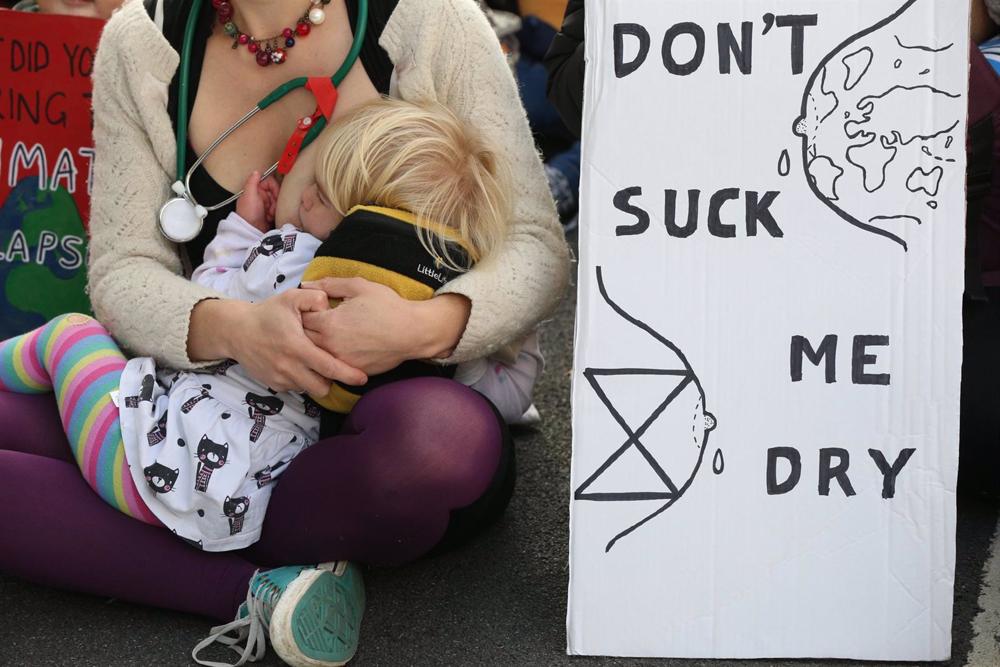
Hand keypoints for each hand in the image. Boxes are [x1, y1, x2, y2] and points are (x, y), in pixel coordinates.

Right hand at [223, 290, 366, 395]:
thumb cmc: (268, 313)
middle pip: (322, 387)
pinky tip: (300, 365)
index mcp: (297, 347)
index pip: (328, 367)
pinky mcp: (273, 385)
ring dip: (317, 380)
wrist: (236, 330)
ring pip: (309, 389)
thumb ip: (313, 297)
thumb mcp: (290, 297)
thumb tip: (330, 304)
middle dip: (332, 380)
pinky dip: (302, 380)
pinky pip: (296, 389)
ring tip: (315, 363)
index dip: (348, 374)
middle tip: (333, 365)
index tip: (363, 378)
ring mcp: (280, 378)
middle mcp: (288, 367)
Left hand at [235, 170, 279, 232]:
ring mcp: (265, 204)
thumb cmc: (248, 213)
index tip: (274, 195)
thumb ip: (252, 182)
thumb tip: (256, 171)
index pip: (270, 182)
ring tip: (269, 214)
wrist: (251, 230)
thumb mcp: (249, 195)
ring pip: (278, 200)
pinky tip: (269, 218)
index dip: (274, 188)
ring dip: (275, 208)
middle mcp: (260, 195)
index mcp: (254, 189)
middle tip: (270, 207)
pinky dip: (275, 213)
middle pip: (275, 191)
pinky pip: (278, 209)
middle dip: (275, 200)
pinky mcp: (269, 212)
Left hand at [300, 277, 470, 374]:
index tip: (314, 308)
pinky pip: (332, 366)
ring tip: (330, 334)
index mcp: (329, 323)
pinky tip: (342, 346)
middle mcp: (331, 345)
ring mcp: (341, 361)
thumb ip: (329, 284)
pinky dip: (331, 357)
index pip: (301, 318)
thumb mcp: (359, 287)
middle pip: (304, 339)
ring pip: (316, 355)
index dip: (305, 311)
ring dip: (316, 345)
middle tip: (318, 320)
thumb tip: (306, 284)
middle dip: (306, 329)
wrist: (412, 332)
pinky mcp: (351, 371)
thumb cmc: (388, 306)